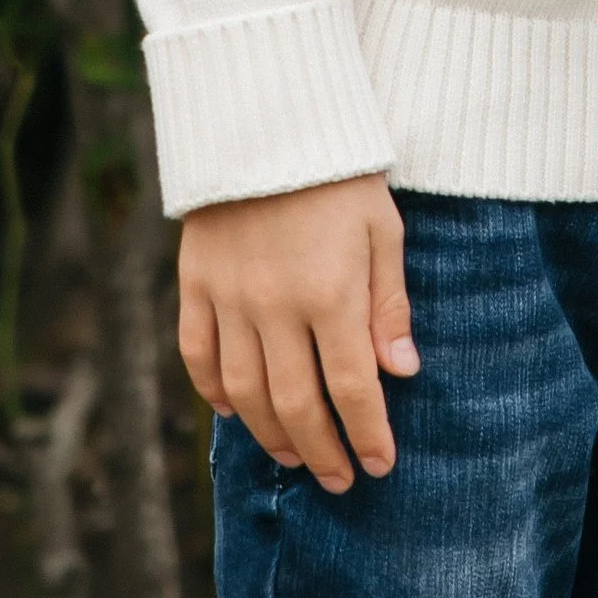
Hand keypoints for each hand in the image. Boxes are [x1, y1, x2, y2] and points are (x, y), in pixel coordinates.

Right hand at [176, 171, 416, 491]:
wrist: (267, 118)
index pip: (352, 388)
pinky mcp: (194, 282)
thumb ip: (390, 305)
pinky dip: (214, 392)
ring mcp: (227, 296)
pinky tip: (235, 412)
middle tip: (341, 479)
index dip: (367, 434)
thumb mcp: (383, 230)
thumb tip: (402, 373)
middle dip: (321, 452)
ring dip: (270, 434)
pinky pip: (197, 354)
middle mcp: (274, 304)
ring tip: (294, 456)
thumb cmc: (340, 175)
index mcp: (329, 292)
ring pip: (243, 392)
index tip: (381, 464)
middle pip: (295, 403)